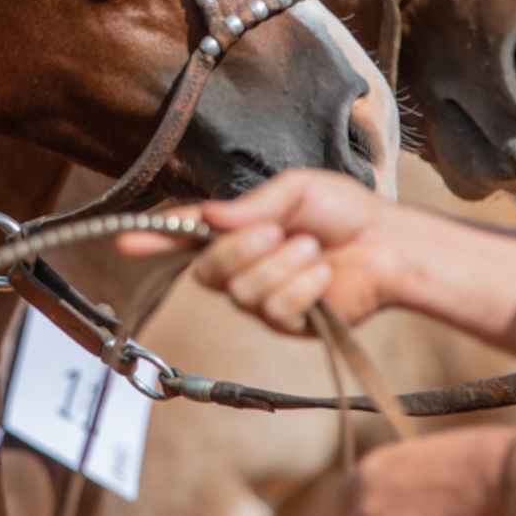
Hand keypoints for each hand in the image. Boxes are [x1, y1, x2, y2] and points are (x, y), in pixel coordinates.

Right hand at [122, 169, 406, 332]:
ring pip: (242, 292)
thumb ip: (251, 206)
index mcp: (238, 230)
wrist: (390, 244)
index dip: (153, 239)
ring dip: (281, 265)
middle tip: (278, 230)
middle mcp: (242, 267)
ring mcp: (263, 299)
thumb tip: (210, 217)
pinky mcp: (289, 324)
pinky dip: (302, 285)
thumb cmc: (345, 212)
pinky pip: (274, 310)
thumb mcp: (295, 191)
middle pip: (207, 272)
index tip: (125, 241)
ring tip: (313, 250)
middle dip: (241, 249)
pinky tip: (323, 272)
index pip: (185, 236)